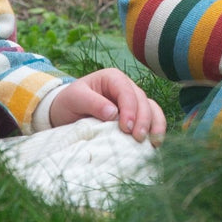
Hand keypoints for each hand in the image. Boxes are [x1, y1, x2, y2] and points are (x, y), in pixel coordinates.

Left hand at [48, 68, 166, 143]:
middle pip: (142, 100)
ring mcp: (133, 100)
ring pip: (151, 108)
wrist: (66, 110)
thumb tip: (113, 113)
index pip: (127, 91)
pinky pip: (151, 117)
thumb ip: (93, 103)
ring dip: (155, 124)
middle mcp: (127, 87)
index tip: (126, 127)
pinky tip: (155, 143)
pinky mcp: (135, 114)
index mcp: (113, 78)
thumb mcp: (75, 98)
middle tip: (138, 138)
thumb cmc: (69, 101)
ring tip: (154, 142)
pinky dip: (155, 129)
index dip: (130, 109)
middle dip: (143, 119)